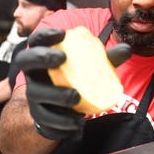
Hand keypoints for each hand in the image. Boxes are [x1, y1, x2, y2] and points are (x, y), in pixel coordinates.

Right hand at [15, 28, 130, 139]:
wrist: (61, 113)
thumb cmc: (76, 81)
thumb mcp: (91, 68)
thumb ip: (107, 59)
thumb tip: (127, 49)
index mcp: (42, 56)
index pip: (36, 40)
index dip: (46, 34)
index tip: (62, 33)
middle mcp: (33, 74)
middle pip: (26, 61)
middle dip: (41, 57)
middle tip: (61, 58)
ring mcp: (34, 95)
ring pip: (36, 93)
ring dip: (55, 94)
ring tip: (75, 96)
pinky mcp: (39, 117)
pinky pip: (47, 119)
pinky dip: (62, 120)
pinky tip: (77, 121)